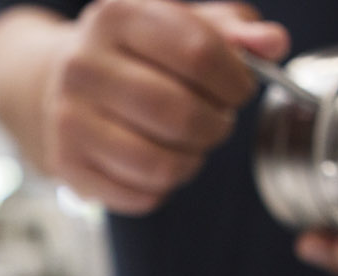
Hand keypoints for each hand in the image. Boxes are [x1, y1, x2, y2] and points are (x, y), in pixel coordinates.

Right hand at [40, 0, 288, 214]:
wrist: (64, 81)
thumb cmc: (139, 52)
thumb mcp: (185, 25)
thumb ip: (235, 32)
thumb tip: (273, 44)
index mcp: (116, 15)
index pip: (197, 52)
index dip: (235, 80)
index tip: (241, 90)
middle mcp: (83, 64)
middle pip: (180, 114)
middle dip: (217, 126)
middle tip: (218, 122)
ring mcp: (68, 118)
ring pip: (161, 164)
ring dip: (193, 161)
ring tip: (190, 144)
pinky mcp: (68, 166)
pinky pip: (140, 196)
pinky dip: (163, 187)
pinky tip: (157, 161)